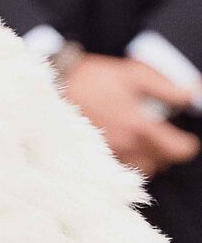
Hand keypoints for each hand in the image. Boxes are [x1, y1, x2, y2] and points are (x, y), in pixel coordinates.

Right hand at [62, 54, 200, 176]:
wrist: (56, 84)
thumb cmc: (94, 77)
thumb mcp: (133, 74)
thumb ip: (167, 88)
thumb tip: (193, 93)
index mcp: (139, 125)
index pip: (177, 149)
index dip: (187, 145)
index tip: (187, 140)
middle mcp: (126, 143)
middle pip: (162, 161)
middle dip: (168, 150)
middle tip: (163, 134)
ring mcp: (110, 151)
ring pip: (143, 167)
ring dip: (150, 157)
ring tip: (145, 141)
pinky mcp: (96, 153)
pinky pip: (123, 168)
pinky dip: (130, 160)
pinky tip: (126, 146)